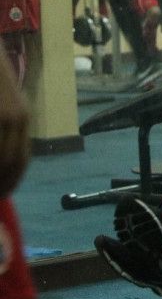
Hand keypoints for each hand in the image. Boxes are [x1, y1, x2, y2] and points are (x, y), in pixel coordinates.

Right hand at [0, 57, 29, 197]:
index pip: (22, 157)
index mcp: (22, 117)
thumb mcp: (4, 103)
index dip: (12, 179)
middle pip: (8, 161)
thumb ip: (6, 129)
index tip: (3, 194)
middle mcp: (15, 117)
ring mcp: (0, 113)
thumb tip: (4, 162)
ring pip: (0, 156)